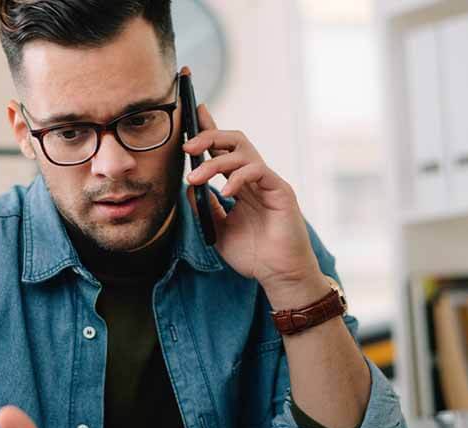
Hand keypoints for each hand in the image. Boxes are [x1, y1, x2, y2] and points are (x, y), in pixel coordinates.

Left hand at [182, 96, 324, 307]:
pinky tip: (225, 193)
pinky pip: (258, 171)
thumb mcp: (218, 229)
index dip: (209, 129)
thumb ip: (204, 207)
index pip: (223, 150)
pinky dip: (238, 178)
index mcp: (239, 185)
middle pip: (233, 141)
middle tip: (186, 147)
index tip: (193, 111)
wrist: (278, 275)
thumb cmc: (253, 255)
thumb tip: (188, 186)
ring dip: (214, 162)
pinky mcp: (281, 191)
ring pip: (243, 153)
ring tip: (196, 178)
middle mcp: (254, 179)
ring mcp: (268, 182)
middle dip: (208, 136)